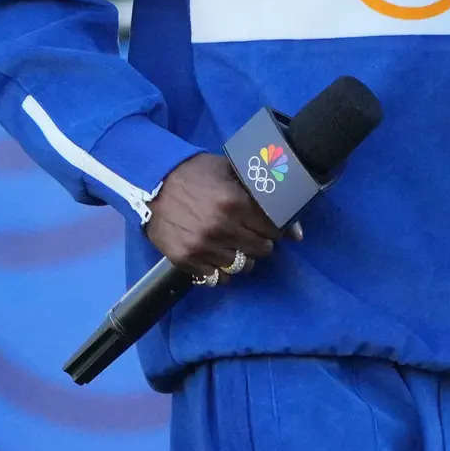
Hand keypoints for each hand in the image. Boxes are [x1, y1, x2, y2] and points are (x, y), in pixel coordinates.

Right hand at [145, 153, 286, 277]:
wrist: (151, 181)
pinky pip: (216, 279)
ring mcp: (202, 247)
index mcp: (235, 203)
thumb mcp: (231, 171)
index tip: (269, 225)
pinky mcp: (185, 260)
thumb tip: (297, 233)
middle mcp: (220, 228)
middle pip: (261, 250)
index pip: (273, 229)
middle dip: (261, 242)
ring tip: (235, 245)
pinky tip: (217, 255)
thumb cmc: (196, 173)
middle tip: (252, 234)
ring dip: (243, 258)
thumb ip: (263, 195)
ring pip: (242, 267)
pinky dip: (221, 270)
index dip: (274, 227)